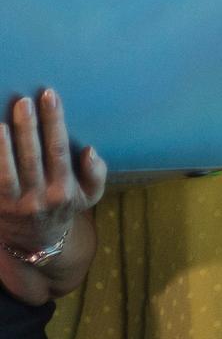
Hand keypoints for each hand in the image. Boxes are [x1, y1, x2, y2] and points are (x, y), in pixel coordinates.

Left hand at [0, 90, 105, 256]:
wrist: (38, 243)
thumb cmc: (66, 206)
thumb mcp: (91, 194)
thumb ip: (96, 172)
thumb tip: (89, 151)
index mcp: (64, 190)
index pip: (59, 150)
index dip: (54, 122)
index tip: (50, 96)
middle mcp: (40, 198)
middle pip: (32, 158)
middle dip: (28, 128)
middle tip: (23, 102)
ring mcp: (15, 205)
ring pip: (7, 174)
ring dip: (4, 147)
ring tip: (2, 123)